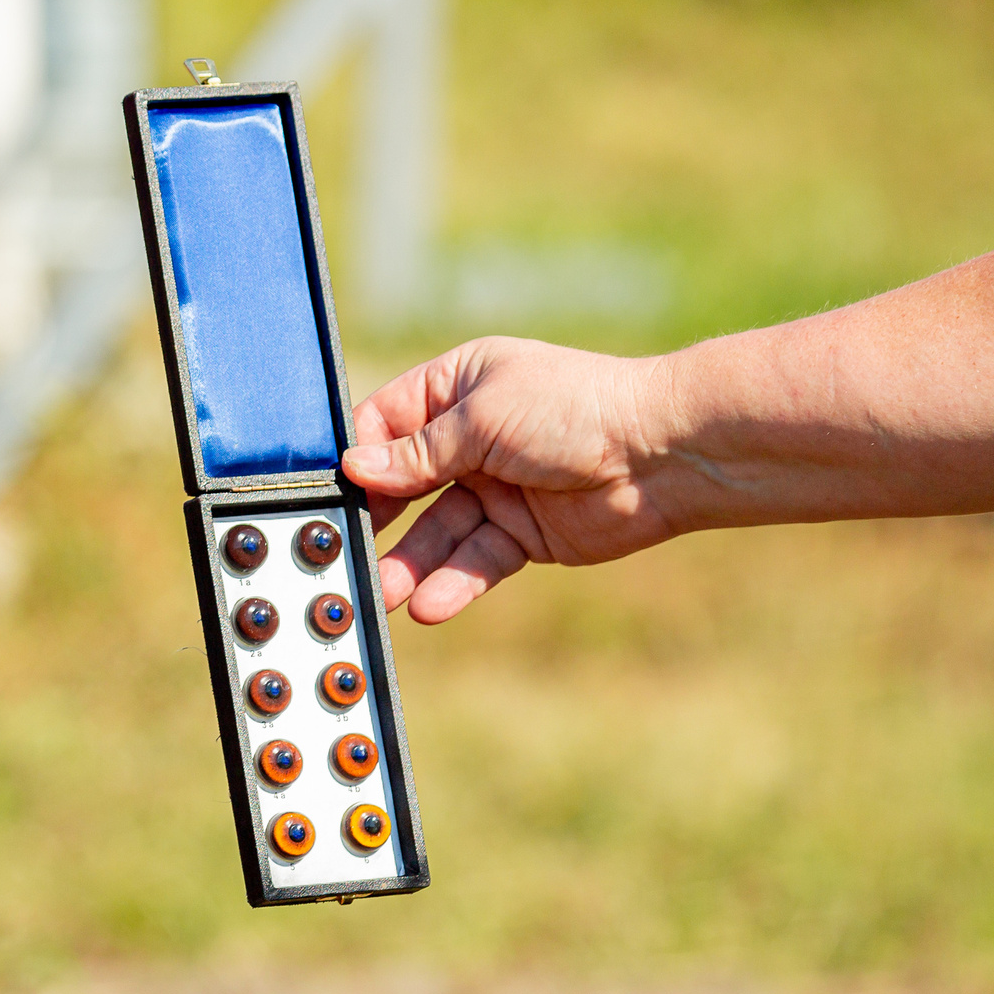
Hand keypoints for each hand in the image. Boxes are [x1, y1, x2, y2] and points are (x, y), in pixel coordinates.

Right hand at [341, 337, 684, 623]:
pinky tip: (429, 604)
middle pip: (403, 485)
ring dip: (408, 563)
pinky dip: (452, 583)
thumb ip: (417, 452)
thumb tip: (353, 469)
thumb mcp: (483, 419)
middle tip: (341, 554)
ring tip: (380, 593)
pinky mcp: (520, 535)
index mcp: (455, 388)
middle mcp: (468, 439)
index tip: (329, 492)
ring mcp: (493, 489)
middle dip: (375, 520)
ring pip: (435, 532)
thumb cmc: (575, 410)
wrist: (664, 454)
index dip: (357, 457)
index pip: (384, 423)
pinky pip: (474, 561)